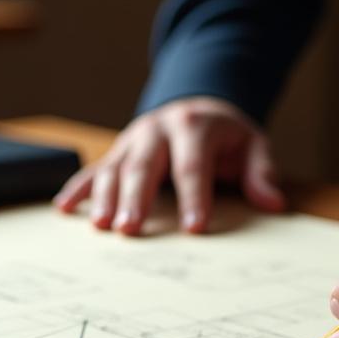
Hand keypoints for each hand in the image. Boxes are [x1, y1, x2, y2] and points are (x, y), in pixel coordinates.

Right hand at [52, 96, 285, 234]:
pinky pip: (94, 169)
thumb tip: (273, 203)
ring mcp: (132, 140)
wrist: (196, 107)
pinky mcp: (117, 151)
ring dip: (105, 198)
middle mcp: (157, 129)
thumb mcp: (252, 146)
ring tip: (102, 226)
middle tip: (131, 230)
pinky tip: (65, 209)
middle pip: (144, 166)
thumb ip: (262, 172)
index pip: (192, 165)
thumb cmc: (225, 136)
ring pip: (115, 168)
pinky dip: (78, 189)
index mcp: (193, 126)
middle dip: (137, 199)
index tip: (194, 227)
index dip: (194, 197)